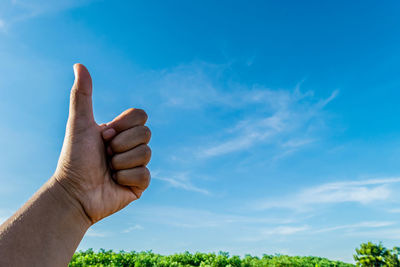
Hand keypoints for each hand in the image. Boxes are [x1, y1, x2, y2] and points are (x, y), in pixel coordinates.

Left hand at [53, 64, 150, 224]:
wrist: (74, 193)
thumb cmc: (74, 158)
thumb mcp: (79, 124)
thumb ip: (82, 95)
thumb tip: (79, 65)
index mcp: (121, 131)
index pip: (140, 116)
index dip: (123, 126)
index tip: (103, 136)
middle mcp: (131, 146)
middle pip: (146, 133)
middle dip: (121, 144)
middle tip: (105, 154)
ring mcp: (137, 165)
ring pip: (146, 153)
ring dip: (121, 162)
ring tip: (108, 170)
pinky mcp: (140, 184)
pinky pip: (145, 174)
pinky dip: (126, 178)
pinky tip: (114, 182)